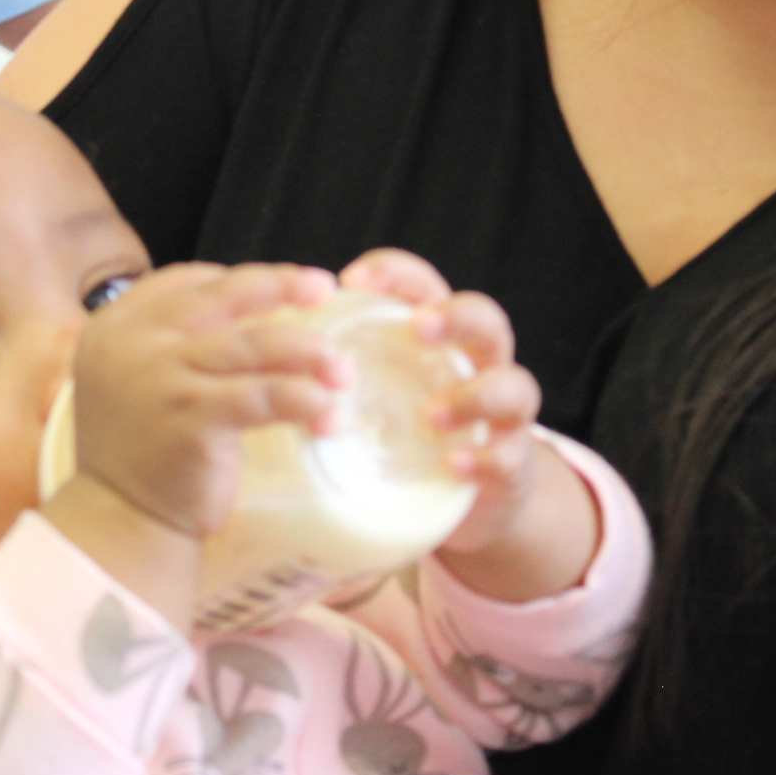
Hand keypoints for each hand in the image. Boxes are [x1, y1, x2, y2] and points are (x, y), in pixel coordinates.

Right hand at [66, 262, 343, 539]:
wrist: (120, 521)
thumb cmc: (140, 452)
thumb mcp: (135, 381)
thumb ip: (172, 345)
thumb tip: (250, 314)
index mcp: (116, 327)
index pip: (184, 281)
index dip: (238, 280)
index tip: (282, 287)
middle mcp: (133, 345)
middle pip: (222, 297)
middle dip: (280, 286)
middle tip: (323, 289)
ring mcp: (162, 380)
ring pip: (253, 344)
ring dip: (308, 351)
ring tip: (342, 370)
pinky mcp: (194, 420)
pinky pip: (264, 396)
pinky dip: (303, 399)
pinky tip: (327, 413)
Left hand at [339, 250, 597, 601]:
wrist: (471, 500)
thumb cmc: (410, 433)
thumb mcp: (379, 393)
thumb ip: (342, 369)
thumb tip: (261, 354)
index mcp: (440, 338)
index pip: (425, 286)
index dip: (396, 274)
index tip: (353, 279)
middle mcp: (480, 364)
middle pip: (485, 320)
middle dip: (454, 317)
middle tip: (416, 327)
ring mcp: (503, 415)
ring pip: (514, 387)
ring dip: (474, 395)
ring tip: (431, 414)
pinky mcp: (514, 464)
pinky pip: (514, 456)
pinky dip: (488, 458)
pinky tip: (457, 465)